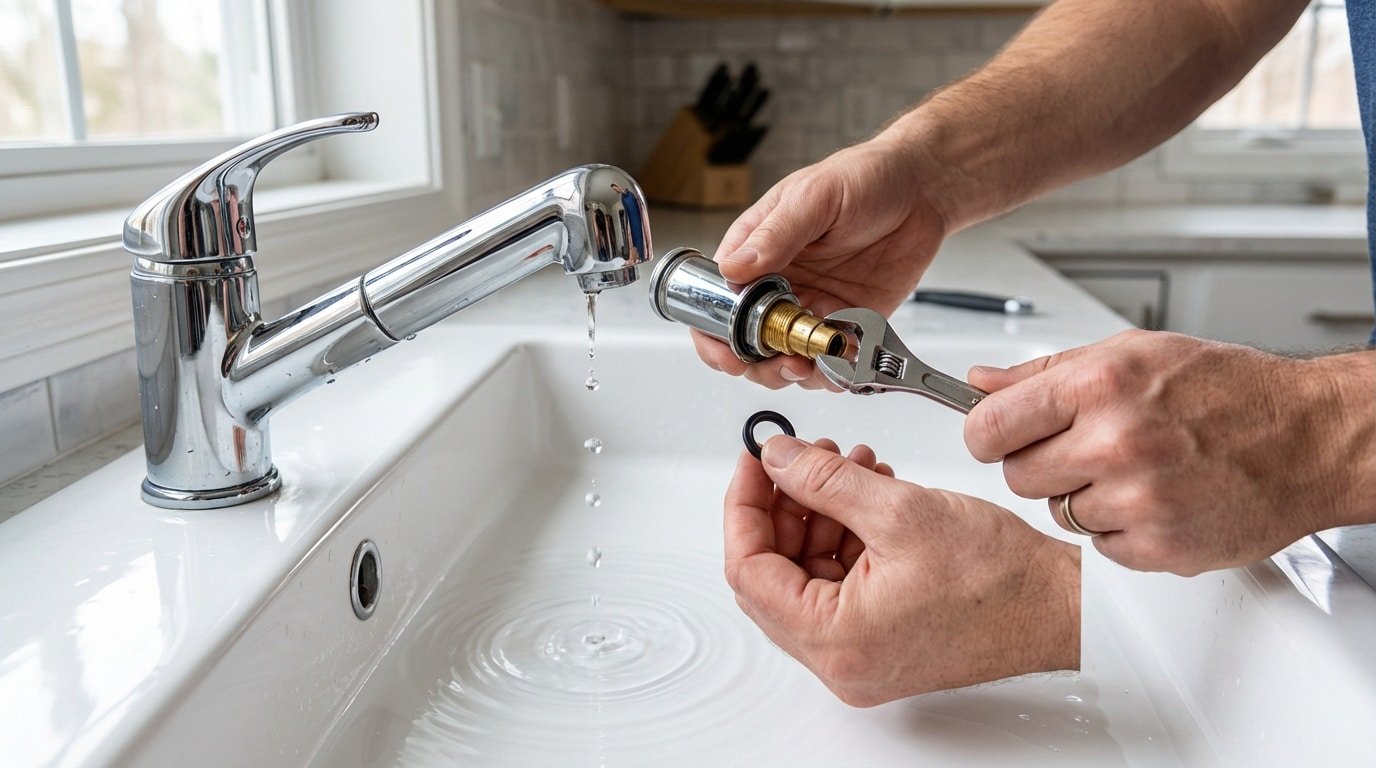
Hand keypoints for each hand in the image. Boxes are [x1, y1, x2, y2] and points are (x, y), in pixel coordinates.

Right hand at [695, 136, 952, 389]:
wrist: (922, 191)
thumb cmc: (864, 178)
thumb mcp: (814, 197)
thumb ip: (775, 235)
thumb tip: (733, 267)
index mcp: (757, 250)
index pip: (716, 299)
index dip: (714, 334)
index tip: (729, 351)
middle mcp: (778, 283)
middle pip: (745, 341)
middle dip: (755, 364)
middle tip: (779, 362)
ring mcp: (810, 306)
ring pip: (784, 357)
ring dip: (792, 373)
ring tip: (810, 364)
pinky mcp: (845, 321)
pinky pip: (828, 359)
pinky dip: (831, 372)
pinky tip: (840, 363)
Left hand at [724, 435, 1078, 705]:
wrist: (1059, 606)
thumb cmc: (1001, 578)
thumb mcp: (898, 509)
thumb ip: (823, 480)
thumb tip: (776, 459)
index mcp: (834, 640)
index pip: (748, 568)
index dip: (744, 504)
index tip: (755, 460)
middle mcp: (840, 661)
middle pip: (773, 573)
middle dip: (784, 505)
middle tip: (800, 458)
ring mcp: (859, 655)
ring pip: (805, 574)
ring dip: (818, 514)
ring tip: (847, 468)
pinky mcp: (880, 641)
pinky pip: (838, 585)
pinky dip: (845, 536)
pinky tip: (868, 494)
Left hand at [965, 329, 1372, 575]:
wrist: (1308, 437)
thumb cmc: (1225, 389)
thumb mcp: (1129, 353)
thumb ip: (1043, 372)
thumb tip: (978, 382)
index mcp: (1099, 387)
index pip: (988, 427)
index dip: (986, 434)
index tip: (995, 435)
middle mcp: (1115, 444)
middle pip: (1016, 477)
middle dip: (1039, 464)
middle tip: (1082, 449)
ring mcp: (1138, 501)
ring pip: (1058, 514)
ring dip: (1083, 497)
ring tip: (1133, 469)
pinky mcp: (1160, 547)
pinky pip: (1100, 547)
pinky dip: (1120, 529)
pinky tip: (1154, 498)